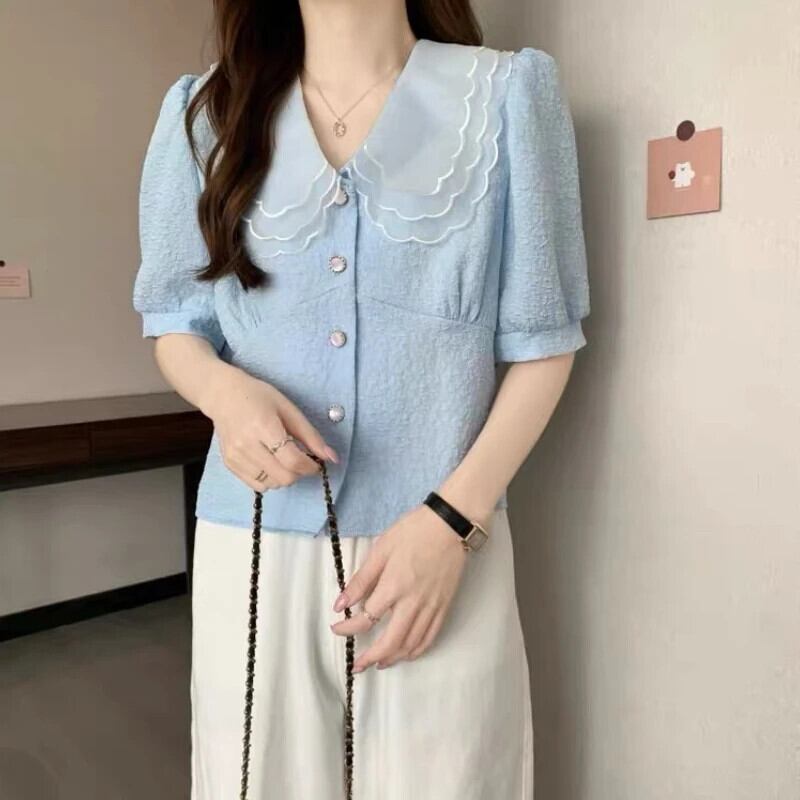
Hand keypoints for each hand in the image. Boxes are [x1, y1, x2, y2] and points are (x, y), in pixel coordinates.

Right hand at [203, 365, 337, 490]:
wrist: (223, 395)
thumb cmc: (259, 397)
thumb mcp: (289, 409)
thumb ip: (311, 436)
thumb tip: (332, 458)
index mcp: (264, 427)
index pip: (293, 461)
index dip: (311, 467)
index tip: (317, 463)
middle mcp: (247, 445)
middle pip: (283, 477)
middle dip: (299, 473)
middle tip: (301, 460)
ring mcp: (235, 457)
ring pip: (272, 485)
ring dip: (284, 476)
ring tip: (283, 458)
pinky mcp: (229, 464)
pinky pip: (257, 485)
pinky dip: (269, 479)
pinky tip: (270, 463)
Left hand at [329, 503, 467, 669]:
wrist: (451, 525)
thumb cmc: (414, 531)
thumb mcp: (381, 549)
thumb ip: (361, 579)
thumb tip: (341, 604)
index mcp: (394, 586)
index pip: (366, 618)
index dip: (348, 629)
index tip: (337, 628)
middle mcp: (413, 602)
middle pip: (390, 641)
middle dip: (370, 658)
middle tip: (357, 665)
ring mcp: (431, 606)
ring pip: (411, 644)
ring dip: (393, 658)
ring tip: (378, 663)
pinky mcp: (445, 606)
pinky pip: (431, 637)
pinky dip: (417, 650)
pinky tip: (407, 653)